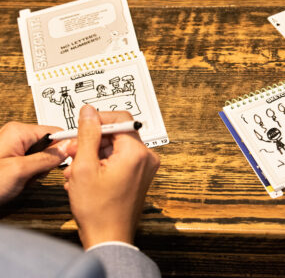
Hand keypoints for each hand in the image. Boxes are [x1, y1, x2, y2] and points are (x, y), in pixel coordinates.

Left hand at [0, 122, 67, 204]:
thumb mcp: (20, 171)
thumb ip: (47, 158)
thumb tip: (68, 147)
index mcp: (18, 131)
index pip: (55, 131)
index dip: (66, 144)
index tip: (75, 155)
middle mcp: (17, 136)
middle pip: (50, 144)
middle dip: (49, 162)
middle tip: (37, 174)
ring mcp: (15, 148)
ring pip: (43, 156)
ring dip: (40, 170)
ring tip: (26, 180)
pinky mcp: (14, 159)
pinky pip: (34, 164)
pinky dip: (33, 174)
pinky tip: (23, 182)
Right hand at [63, 105, 159, 248]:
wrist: (109, 239)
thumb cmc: (98, 210)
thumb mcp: (85, 167)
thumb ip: (88, 134)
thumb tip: (89, 112)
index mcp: (136, 152)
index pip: (120, 119)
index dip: (98, 121)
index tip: (82, 128)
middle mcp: (146, 157)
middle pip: (117, 134)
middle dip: (92, 142)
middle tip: (73, 153)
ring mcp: (145, 166)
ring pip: (115, 147)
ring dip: (94, 154)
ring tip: (76, 171)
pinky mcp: (140, 174)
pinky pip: (120, 158)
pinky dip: (102, 163)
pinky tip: (86, 176)